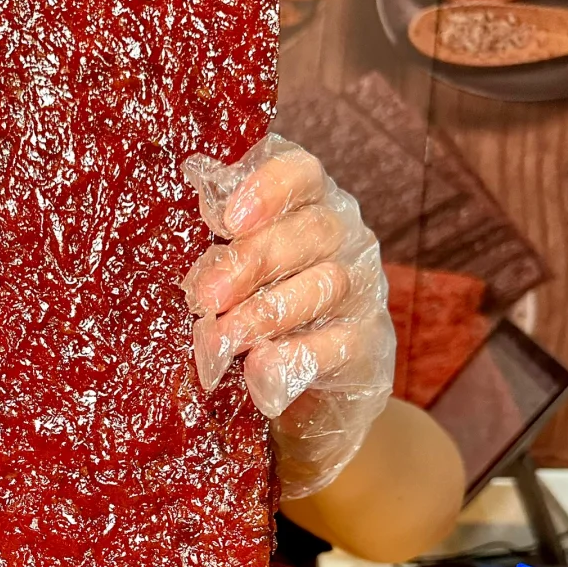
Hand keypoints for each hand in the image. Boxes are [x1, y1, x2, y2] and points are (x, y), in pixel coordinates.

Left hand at [182, 134, 394, 498]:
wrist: (310, 392)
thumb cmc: (260, 310)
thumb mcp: (236, 273)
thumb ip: (221, 244)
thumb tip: (200, 205)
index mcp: (308, 205)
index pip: (301, 174)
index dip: (267, 188)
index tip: (228, 220)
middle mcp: (344, 237)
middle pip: (309, 230)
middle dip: (251, 262)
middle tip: (205, 299)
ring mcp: (362, 289)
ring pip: (324, 285)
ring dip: (264, 314)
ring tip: (220, 341)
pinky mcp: (367, 343)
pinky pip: (337, 344)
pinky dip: (294, 358)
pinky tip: (258, 370)